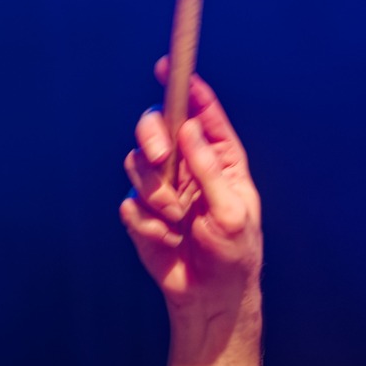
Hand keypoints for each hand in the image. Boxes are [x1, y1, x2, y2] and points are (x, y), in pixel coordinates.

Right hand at [120, 59, 262, 332]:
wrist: (211, 297)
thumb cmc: (234, 255)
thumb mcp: (232, 212)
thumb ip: (209, 171)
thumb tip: (189, 130)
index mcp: (219, 160)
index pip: (201, 114)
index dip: (186, 88)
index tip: (171, 68)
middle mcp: (187, 167)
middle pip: (157, 128)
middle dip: (153, 135)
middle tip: (160, 156)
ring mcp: (161, 189)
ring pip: (137, 164)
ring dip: (157, 194)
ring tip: (178, 222)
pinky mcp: (142, 213)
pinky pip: (131, 205)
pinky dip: (148, 224)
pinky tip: (168, 241)